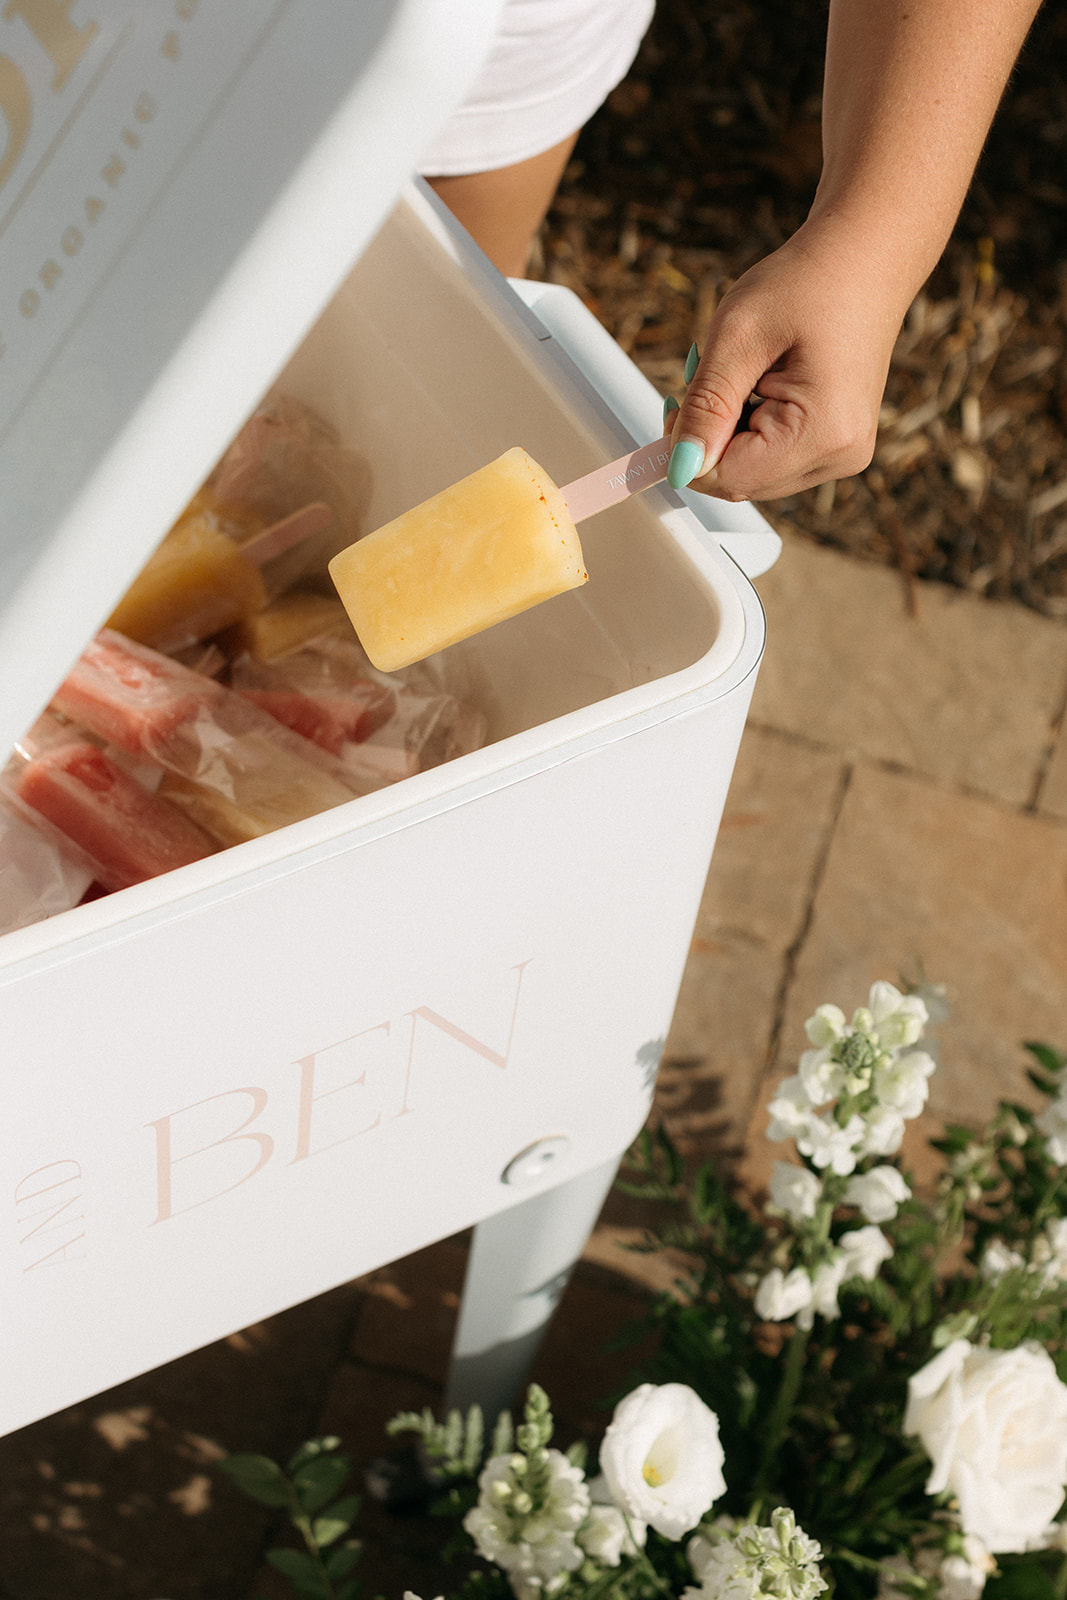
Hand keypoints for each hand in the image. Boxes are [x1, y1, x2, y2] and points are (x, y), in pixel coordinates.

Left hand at [666, 219, 906, 502]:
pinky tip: (759, 386)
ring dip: (727, 435)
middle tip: (701, 379)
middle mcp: (841, 455)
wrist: (865, 255)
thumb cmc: (807, 282)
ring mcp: (844, 454)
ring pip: (753, 474)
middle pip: (740, 482)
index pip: (729, 478)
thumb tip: (680, 469)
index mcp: (824, 432)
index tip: (675, 403)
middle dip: (708, 440)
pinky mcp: (838, 446)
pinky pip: (773, 460)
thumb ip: (706, 408)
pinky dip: (750, 431)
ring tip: (741, 374)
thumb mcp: (738, 336)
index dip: (688, 451)